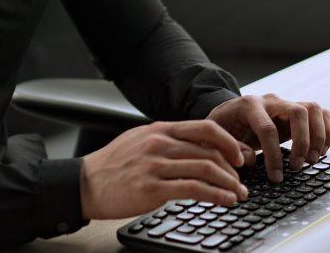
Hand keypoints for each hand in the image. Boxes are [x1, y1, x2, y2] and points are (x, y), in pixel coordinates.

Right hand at [79, 120, 248, 219]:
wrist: (85, 183)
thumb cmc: (113, 164)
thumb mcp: (139, 141)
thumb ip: (166, 140)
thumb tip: (197, 146)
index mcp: (159, 129)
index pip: (205, 127)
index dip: (229, 142)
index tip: (239, 156)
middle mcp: (159, 143)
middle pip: (210, 151)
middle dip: (233, 169)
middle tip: (243, 181)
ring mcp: (156, 165)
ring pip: (206, 169)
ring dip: (229, 184)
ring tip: (239, 194)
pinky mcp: (152, 188)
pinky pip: (193, 190)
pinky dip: (215, 195)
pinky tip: (225, 201)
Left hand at [206, 93, 329, 181]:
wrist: (228, 116)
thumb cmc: (223, 128)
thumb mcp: (217, 137)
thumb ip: (231, 148)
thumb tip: (250, 159)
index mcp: (248, 105)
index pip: (267, 128)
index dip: (273, 155)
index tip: (276, 176)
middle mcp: (271, 101)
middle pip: (298, 112)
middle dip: (302, 142)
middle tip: (297, 167)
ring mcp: (286, 104)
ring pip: (313, 109)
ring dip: (318, 137)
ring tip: (311, 160)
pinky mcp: (297, 112)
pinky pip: (321, 114)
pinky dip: (327, 132)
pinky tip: (319, 152)